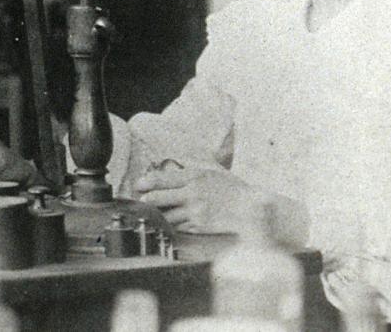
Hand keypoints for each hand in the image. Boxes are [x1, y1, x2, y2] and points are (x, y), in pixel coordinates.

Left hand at [135, 166, 266, 234]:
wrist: (251, 210)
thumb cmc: (233, 189)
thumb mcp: (213, 171)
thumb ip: (193, 167)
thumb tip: (173, 164)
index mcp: (194, 176)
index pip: (161, 179)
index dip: (145, 183)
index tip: (139, 186)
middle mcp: (192, 193)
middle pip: (157, 198)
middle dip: (146, 201)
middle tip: (143, 202)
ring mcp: (195, 211)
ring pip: (165, 215)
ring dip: (157, 216)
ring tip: (152, 214)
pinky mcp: (199, 226)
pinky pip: (177, 227)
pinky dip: (171, 226)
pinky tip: (169, 224)